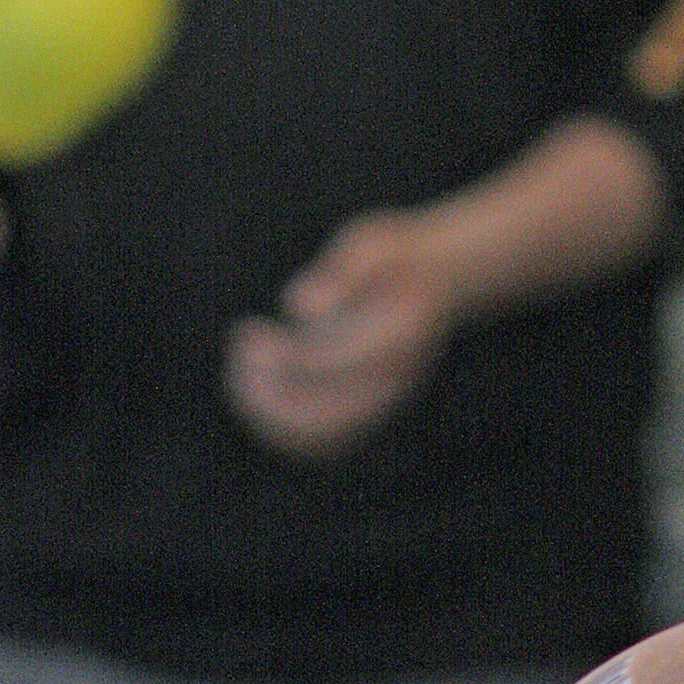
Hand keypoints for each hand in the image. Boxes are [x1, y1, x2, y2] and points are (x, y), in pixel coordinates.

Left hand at [223, 208, 461, 457]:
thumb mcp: (373, 242)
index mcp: (404, 328)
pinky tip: (257, 390)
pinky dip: (283, 427)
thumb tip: (298, 306)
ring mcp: (387, 398)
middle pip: (326, 413)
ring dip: (269, 415)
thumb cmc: (398, 257)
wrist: (444, 279)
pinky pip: (323, 441)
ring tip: (239, 373)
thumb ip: (341, 271)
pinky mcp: (371, 410)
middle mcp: (398, 374)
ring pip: (321, 437)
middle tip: (240, 351)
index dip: (281, 356)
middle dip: (269, 394)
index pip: (333, 360)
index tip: (247, 332)